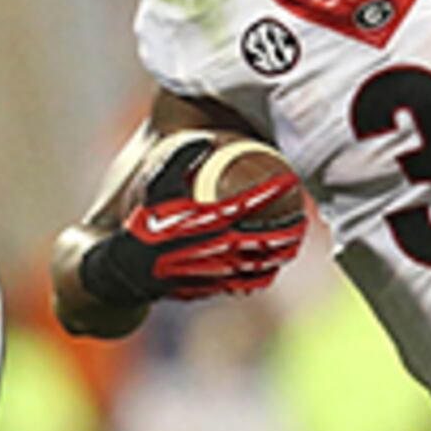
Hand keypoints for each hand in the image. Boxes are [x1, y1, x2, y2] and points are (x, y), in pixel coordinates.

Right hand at [108, 169, 310, 300]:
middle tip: (303, 215)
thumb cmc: (143, 226)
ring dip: (283, 252)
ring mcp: (219, 271)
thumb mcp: (155, 188)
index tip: (290, 179)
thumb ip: (178, 161)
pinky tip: (272, 266)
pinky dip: (265, 274)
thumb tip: (204, 142)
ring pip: (263, 264)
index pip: (251, 202)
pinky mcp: (215, 288)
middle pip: (267, 239)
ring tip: (295, 239)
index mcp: (207, 220)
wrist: (127, 271)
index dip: (274, 190)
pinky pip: (249, 284)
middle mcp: (218, 247)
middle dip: (289, 227)